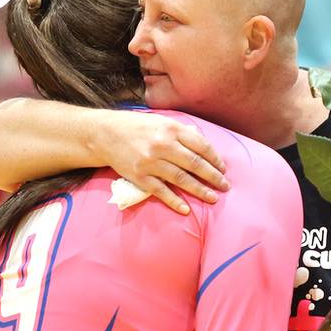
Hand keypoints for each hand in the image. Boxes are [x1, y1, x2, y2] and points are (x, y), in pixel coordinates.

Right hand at [96, 111, 229, 213]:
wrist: (105, 134)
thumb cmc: (137, 127)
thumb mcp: (161, 121)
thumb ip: (182, 132)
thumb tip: (204, 147)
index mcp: (171, 129)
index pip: (201, 146)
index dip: (215, 159)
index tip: (223, 169)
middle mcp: (162, 145)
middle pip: (195, 164)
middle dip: (213, 177)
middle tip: (225, 186)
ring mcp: (151, 162)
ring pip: (181, 179)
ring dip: (200, 190)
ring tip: (213, 198)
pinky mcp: (140, 176)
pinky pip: (161, 191)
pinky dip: (174, 201)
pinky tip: (186, 209)